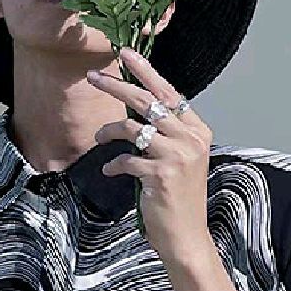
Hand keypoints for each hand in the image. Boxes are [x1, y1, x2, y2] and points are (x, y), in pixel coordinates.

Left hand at [88, 47, 213, 265]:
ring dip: (108, 131)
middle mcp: (190, 139)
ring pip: (132, 127)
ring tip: (97, 139)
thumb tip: (135, 107)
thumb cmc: (178, 197)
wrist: (186, 235)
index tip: (125, 54)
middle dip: (117, 84)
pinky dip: (113, 165)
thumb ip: (165, 133)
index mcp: (197, 131)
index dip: (145, 71)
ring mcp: (177, 156)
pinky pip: (126, 160)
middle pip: (147, 101)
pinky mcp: (161, 175)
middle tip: (93, 77)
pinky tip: (110, 172)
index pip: (168, 93)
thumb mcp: (180, 159)